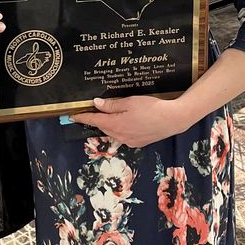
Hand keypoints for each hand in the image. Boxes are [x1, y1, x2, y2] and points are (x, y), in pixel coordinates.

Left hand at [72, 95, 189, 147]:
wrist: (173, 119)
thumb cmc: (151, 107)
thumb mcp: (129, 102)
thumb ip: (111, 105)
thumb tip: (96, 104)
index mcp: (116, 125)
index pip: (94, 120)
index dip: (83, 117)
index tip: (72, 116)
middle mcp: (120, 136)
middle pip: (103, 127)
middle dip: (96, 120)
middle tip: (90, 111)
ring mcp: (129, 141)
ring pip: (113, 132)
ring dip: (108, 124)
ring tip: (108, 115)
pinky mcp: (138, 142)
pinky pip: (123, 135)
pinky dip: (119, 129)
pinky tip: (125, 122)